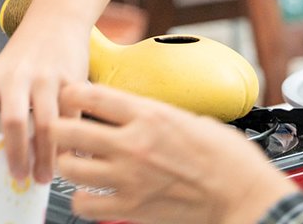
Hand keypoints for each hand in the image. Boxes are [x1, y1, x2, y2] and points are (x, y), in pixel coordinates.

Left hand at [0, 8, 89, 183]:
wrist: (56, 21)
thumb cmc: (26, 56)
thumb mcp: (1, 74)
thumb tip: (3, 156)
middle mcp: (15, 76)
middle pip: (12, 121)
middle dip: (17, 156)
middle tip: (20, 176)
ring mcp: (45, 76)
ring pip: (45, 124)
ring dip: (45, 156)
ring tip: (44, 175)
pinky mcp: (71, 78)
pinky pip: (71, 116)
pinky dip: (70, 140)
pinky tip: (67, 153)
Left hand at [52, 83, 300, 223]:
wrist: (242, 194)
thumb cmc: (226, 156)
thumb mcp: (190, 118)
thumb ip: (155, 115)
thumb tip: (136, 113)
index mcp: (149, 114)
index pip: (89, 95)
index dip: (71, 93)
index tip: (70, 97)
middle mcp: (133, 144)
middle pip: (67, 130)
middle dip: (59, 129)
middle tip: (64, 132)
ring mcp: (129, 178)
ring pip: (69, 168)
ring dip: (69, 164)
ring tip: (77, 163)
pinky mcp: (130, 208)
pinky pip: (84, 204)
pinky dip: (82, 199)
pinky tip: (92, 193)